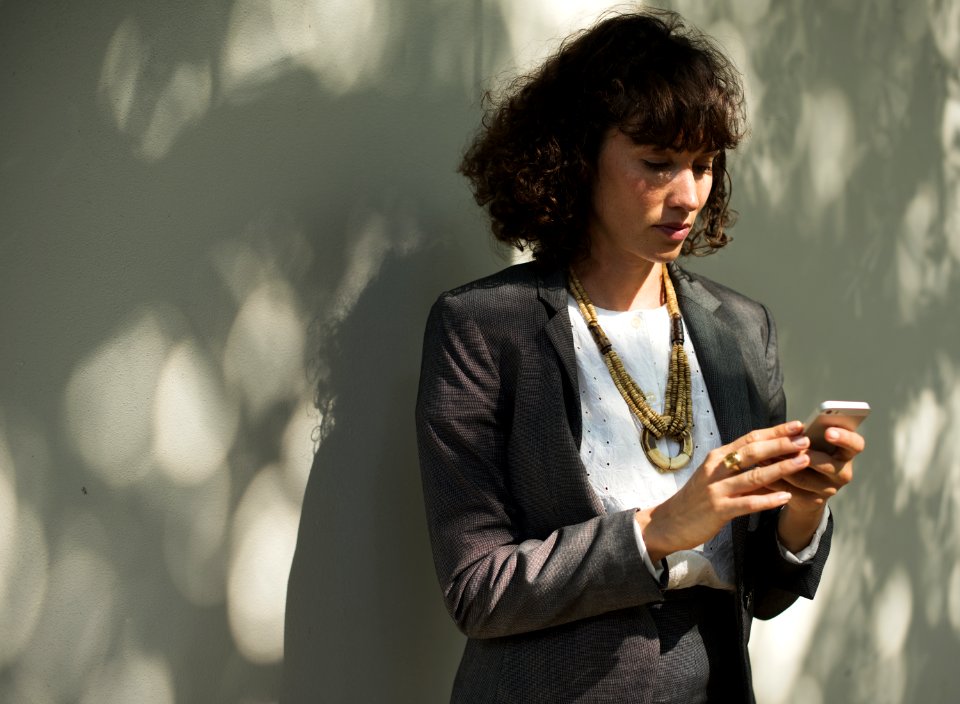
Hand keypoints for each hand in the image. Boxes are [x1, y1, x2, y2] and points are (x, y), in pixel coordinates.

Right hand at [635, 420, 810, 562]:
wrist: (669, 522)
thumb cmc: (696, 499)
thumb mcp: (714, 476)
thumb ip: (738, 468)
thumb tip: (770, 459)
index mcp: (717, 457)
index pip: (749, 439)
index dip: (774, 432)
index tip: (797, 426)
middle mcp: (716, 469)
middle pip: (752, 452)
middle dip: (781, 445)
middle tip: (806, 440)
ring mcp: (716, 489)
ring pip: (753, 476)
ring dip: (781, 468)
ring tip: (803, 462)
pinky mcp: (719, 509)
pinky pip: (748, 503)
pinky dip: (768, 500)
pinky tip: (786, 497)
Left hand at [773, 426, 864, 551]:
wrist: (805, 487)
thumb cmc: (809, 454)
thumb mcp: (813, 443)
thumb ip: (809, 435)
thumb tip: (795, 428)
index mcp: (846, 453)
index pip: (856, 444)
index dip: (844, 438)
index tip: (828, 431)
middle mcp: (843, 473)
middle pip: (830, 465)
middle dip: (808, 455)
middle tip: (793, 447)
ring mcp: (829, 490)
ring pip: (805, 479)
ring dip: (784, 466)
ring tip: (767, 454)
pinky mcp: (813, 502)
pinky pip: (792, 491)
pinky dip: (775, 479)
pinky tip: (763, 470)